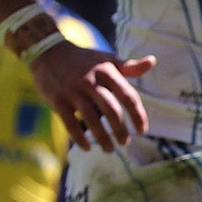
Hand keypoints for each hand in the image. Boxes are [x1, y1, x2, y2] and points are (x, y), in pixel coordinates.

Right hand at [27, 39, 156, 151]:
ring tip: (109, 149)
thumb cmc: (85, 60)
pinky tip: (87, 148)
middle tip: (124, 142)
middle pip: (112, 110)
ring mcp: (73, 91)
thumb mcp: (107, 60)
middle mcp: (91, 82)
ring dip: (102, 138)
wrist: (48, 52)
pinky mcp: (58, 100)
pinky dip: (79, 138)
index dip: (138, 115)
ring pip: (92, 119)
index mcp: (107, 72)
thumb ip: (130, 66)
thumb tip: (153, 61)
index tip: (142, 131)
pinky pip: (70, 123)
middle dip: (120, 130)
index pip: (128, 96)